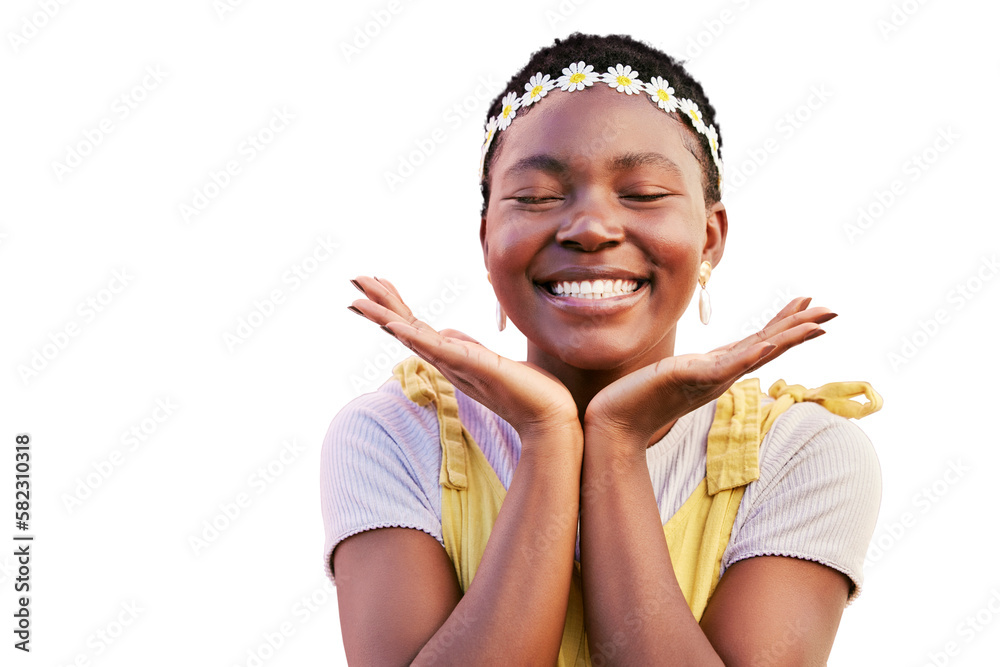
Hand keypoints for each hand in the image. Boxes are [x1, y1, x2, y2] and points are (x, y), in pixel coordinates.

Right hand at [349, 276, 581, 442]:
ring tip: (359, 300)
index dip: (394, 304)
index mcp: (451, 357)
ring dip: (385, 317)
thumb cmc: (525, 390)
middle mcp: (447, 362)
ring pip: (413, 337)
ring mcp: (456, 366)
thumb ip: (466, 347)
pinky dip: (414, 337)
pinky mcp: (472, 368)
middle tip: (355, 279)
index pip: (416, 326)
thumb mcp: (490, 360)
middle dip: (380, 304)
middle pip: (405, 328)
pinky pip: (436, 350)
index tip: (376, 282)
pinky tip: (395, 325)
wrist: (548, 417)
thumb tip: (447, 332)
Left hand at [584, 297, 836, 448]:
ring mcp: (709, 380)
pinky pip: (726, 367)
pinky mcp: (690, 381)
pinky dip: (749, 355)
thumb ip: (687, 369)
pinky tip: (769, 343)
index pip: (759, 343)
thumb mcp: (668, 376)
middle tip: (832, 311)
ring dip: (787, 337)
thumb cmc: (636, 401)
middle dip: (800, 328)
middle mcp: (719, 376)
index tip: (808, 305)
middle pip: (768, 347)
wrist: (613, 424)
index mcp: (717, 371)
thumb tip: (694, 362)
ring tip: (815, 323)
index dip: (784, 324)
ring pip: (756, 354)